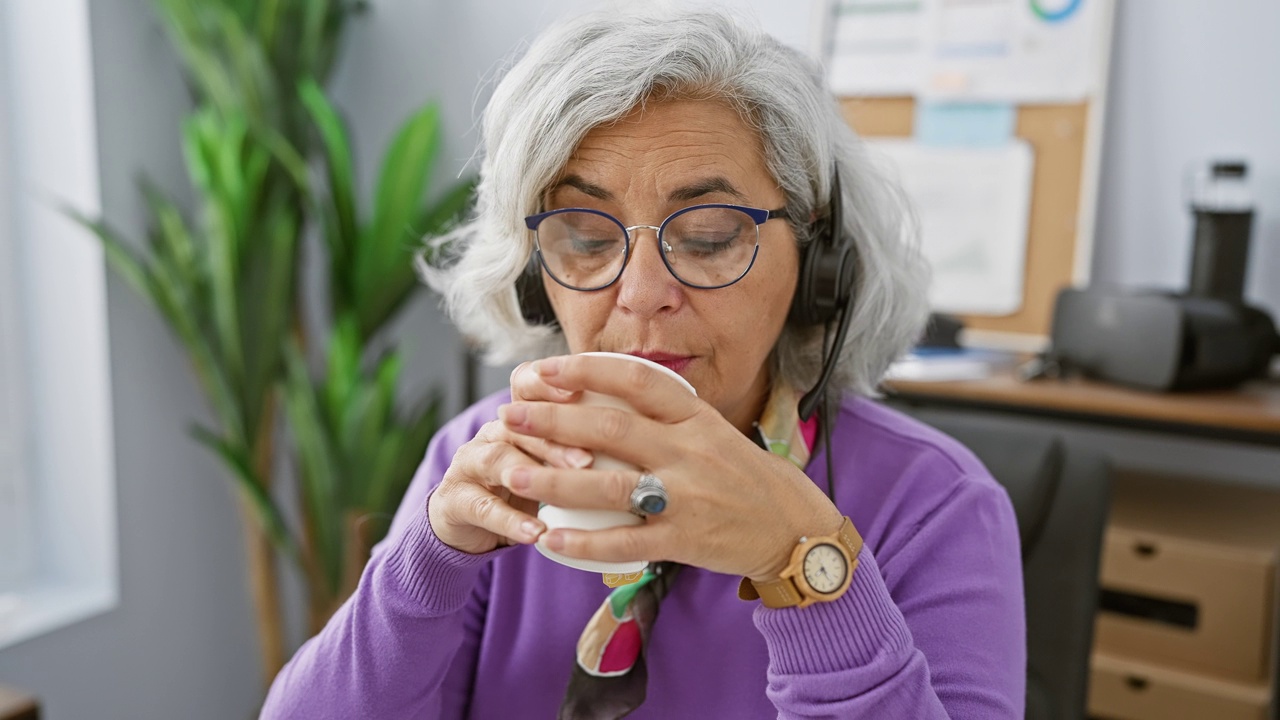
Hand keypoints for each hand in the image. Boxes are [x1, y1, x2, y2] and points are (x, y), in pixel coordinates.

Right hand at [427, 363, 594, 554]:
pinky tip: (535, 533)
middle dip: (555, 436)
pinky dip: (510, 521)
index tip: (582, 393)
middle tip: (588, 459)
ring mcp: (471, 462)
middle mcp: (494, 430)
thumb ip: (590, 447)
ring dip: (533, 473)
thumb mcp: (554, 462)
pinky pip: (482, 507)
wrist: (467, 520)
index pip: (530, 385)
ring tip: (563, 490)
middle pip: (521, 421)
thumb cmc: (527, 485)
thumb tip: (647, 445)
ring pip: (499, 458)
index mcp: (521, 415)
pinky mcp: (456, 499)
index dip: (551, 385)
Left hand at [494, 354, 842, 580]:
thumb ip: (668, 414)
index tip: (545, 368)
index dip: (588, 370)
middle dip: (554, 419)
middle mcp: (690, 451)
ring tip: (514, 475)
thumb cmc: (746, 478)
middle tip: (512, 414)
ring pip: (610, 486)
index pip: (638, 381)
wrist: (796, 528)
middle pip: (611, 427)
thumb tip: (608, 390)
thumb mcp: (714, 431)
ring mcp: (687, 497)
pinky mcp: (685, 540)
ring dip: (555, 481)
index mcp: (697, 418)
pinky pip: (626, 543)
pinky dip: (585, 542)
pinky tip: (551, 539)